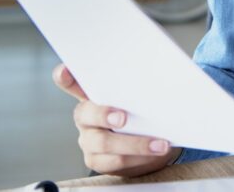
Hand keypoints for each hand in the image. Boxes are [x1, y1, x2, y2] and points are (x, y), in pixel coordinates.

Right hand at [52, 63, 180, 175]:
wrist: (144, 142)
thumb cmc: (139, 111)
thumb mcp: (137, 94)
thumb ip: (140, 84)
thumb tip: (168, 75)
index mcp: (90, 93)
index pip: (71, 81)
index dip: (65, 76)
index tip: (66, 70)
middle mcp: (85, 115)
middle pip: (85, 113)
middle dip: (104, 114)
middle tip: (123, 117)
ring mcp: (89, 139)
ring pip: (104, 143)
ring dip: (135, 143)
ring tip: (159, 143)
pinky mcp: (97, 160)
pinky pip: (116, 162)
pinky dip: (138, 158)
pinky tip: (154, 153)